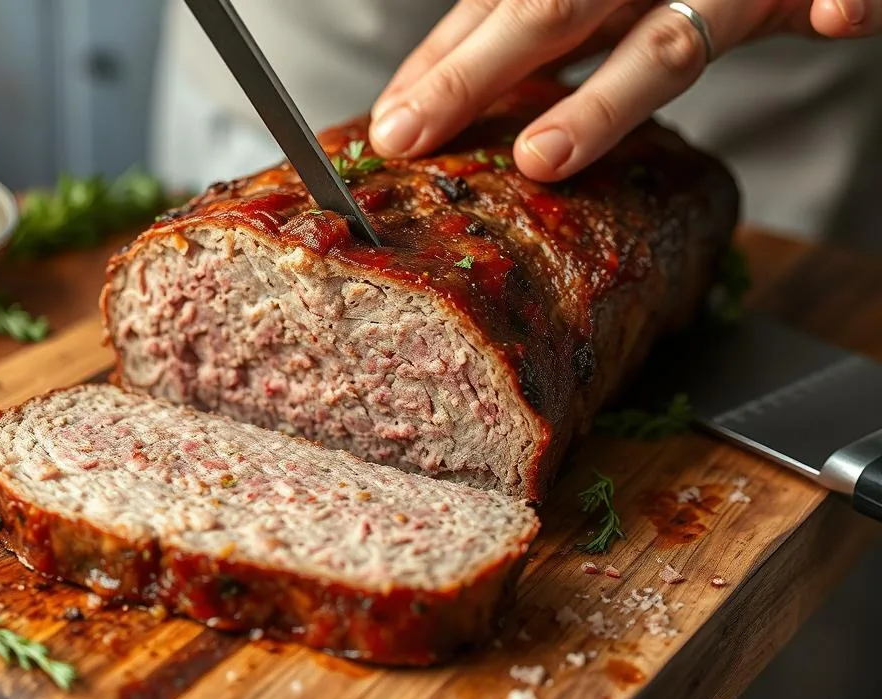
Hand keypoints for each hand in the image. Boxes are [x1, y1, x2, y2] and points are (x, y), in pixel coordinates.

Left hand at [368, 0, 880, 181]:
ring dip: (603, 99)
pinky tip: (840, 13)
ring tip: (540, 158)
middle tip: (409, 137)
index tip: (387, 126)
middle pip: (549, 13)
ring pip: (666, 37)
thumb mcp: (599, 0)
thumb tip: (435, 94)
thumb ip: (541, 35)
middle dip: (474, 77)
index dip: (439, 67)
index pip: (496, 7)